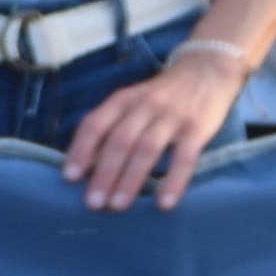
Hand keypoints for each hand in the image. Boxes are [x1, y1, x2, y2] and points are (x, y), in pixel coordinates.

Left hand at [64, 39, 253, 210]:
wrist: (206, 69)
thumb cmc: (161, 96)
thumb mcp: (132, 102)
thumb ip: (111, 127)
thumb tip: (86, 166)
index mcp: (123, 99)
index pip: (95, 123)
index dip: (81, 150)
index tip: (69, 177)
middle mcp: (145, 105)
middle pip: (119, 140)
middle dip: (103, 173)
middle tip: (93, 203)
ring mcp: (172, 116)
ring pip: (147, 149)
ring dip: (130, 179)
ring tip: (118, 206)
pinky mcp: (197, 127)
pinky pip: (184, 157)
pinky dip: (174, 181)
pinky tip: (164, 204)